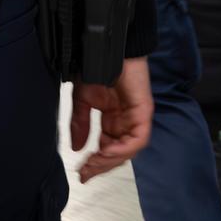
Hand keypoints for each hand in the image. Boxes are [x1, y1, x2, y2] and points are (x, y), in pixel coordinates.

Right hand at [70, 57, 153, 183]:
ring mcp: (136, 117)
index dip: (95, 163)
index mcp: (114, 119)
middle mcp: (126, 121)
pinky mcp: (143, 112)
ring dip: (110, 160)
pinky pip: (137, 139)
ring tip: (94, 163)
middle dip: (101, 166)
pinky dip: (122, 149)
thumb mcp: (83, 100)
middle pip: (118, 154)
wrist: (108, 48)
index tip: (81, 172)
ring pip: (128, 150)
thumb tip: (77, 148)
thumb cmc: (98, 68)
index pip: (108, 149)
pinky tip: (106, 151)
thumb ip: (80, 124)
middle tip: (85, 173)